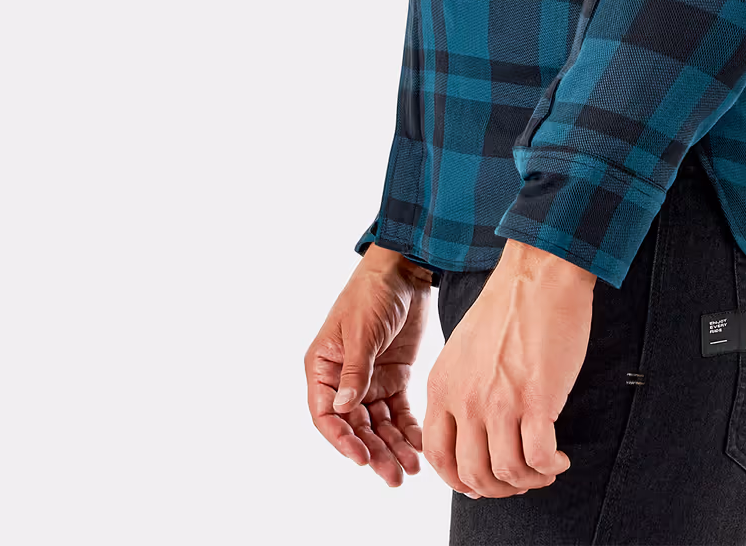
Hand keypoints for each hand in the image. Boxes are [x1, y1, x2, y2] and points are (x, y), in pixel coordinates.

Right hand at [305, 246, 433, 484]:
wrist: (406, 267)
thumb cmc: (372, 292)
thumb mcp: (361, 330)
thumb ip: (355, 371)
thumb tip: (343, 410)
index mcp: (324, 367)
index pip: (326, 415)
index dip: (342, 440)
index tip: (361, 458)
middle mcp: (344, 379)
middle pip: (356, 426)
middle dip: (374, 452)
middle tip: (394, 476)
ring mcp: (371, 380)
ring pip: (379, 424)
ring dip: (393, 447)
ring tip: (412, 469)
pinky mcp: (396, 377)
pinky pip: (400, 411)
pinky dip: (409, 429)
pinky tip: (421, 445)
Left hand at [423, 238, 593, 499]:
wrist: (539, 273)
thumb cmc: (508, 305)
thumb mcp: (463, 349)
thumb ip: (460, 389)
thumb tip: (473, 434)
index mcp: (443, 386)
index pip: (438, 457)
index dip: (461, 480)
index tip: (482, 482)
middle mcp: (466, 400)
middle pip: (473, 474)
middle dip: (499, 489)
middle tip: (520, 480)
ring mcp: (500, 402)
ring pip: (508, 473)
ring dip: (529, 481)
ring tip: (545, 469)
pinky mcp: (537, 400)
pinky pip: (539, 458)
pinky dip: (551, 468)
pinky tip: (560, 459)